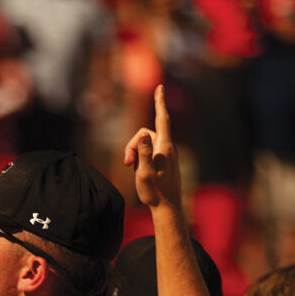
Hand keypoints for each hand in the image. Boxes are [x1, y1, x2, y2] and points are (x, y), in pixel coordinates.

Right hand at [123, 85, 181, 210]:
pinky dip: (141, 158)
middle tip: (126, 163)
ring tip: (132, 170)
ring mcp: (168, 154)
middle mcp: (169, 147)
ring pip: (146, 143)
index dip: (159, 102)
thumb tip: (143, 133)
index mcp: (165, 147)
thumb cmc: (155, 193)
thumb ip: (143, 152)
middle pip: (145, 133)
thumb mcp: (144, 173)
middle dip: (132, 144)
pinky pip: (149, 151)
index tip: (160, 87)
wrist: (168, 208)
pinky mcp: (165, 160)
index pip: (162, 119)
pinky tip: (140, 173)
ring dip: (135, 153)